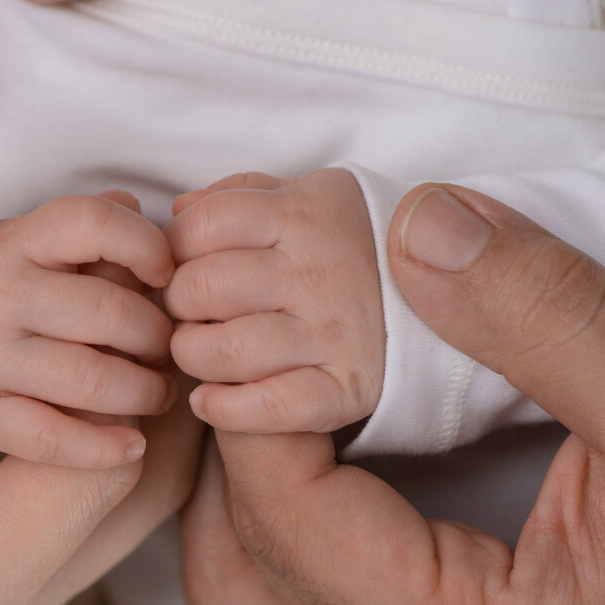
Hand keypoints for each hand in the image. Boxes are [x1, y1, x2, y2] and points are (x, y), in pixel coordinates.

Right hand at [0, 114, 165, 604]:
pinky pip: (76, 521)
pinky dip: (93, 438)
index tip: (131, 262)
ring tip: (119, 321)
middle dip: (140, 366)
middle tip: (139, 282)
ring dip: (127, 398)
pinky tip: (88, 384)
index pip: (103, 464)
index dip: (126, 330)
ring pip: (113, 499)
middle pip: (125, 482)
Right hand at [0, 189, 174, 466]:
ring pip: (93, 380)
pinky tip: (132, 445)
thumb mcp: (13, 243)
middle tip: (166, 350)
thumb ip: (76, 225)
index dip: (147, 245)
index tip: (166, 274)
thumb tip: (133, 204)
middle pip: (111, 313)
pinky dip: (104, 448)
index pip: (93, 222)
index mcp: (13, 242)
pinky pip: (52, 438)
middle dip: (158, 337)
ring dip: (146, 392)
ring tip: (157, 393)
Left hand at [164, 169, 384, 433]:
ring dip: (192, 355)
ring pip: (224, 351)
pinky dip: (225, 408)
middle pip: (201, 288)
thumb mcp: (301, 196)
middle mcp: (318, 271)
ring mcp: (335, 332)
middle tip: (189, 310)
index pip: (200, 226)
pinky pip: (271, 407)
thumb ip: (236, 195)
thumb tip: (177, 213)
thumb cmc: (340, 243)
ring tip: (199, 350)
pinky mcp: (349, 386)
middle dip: (178, 303)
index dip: (173, 248)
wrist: (431, 292)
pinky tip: (208, 398)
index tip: (179, 263)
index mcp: (301, 214)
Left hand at [181, 184, 604, 604]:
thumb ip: (552, 319)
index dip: (260, 403)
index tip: (280, 320)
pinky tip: (323, 483)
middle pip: (245, 565)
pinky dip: (284, 547)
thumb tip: (418, 226)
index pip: (285, 517)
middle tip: (274, 351)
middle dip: (243, 443)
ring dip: (250, 500)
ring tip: (285, 409)